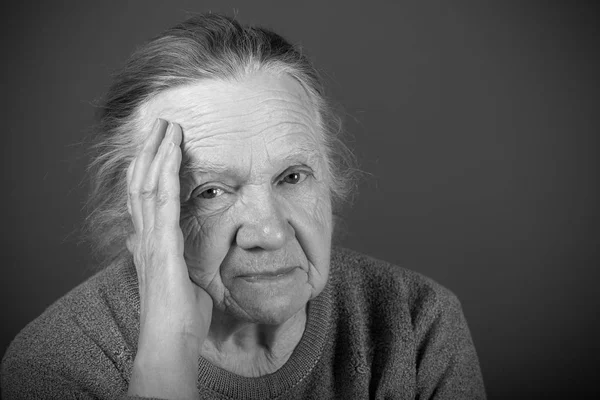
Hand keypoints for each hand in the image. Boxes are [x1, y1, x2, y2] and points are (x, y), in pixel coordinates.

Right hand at [125, 118, 210, 398]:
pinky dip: (167, 171)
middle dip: (151, 151)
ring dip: (158, 152)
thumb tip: (147, 245)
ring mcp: (152, 239)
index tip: (158, 146)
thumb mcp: (172, 280)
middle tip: (161, 124)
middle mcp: (145, 237)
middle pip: (142, 183)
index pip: (144, 197)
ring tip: (167, 127)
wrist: (171, 341)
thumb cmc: (177, 317)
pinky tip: (173, 151)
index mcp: (148, 243)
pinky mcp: (164, 245)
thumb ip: (161, 258)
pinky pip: (165, 200)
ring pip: (150, 185)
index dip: (149, 169)